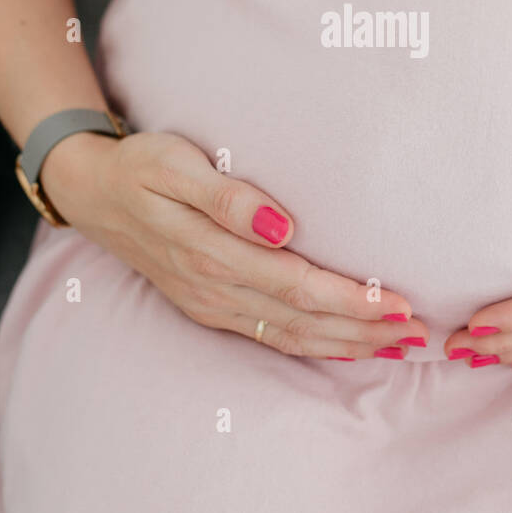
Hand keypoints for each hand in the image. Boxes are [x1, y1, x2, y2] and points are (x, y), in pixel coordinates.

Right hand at [40, 129, 422, 358]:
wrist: (92, 193)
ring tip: (397, 346)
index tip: (398, 302)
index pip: (298, 286)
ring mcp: (211, 303)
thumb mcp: (176, 165)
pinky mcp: (209, 307)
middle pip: (302, 319)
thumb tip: (283, 226)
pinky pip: (268, 336)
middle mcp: (214, 288)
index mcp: (212, 253)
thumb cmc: (141, 167)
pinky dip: (313, 345)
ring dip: (346, 344)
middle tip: (418, 333)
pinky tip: (345, 347)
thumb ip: (228, 197)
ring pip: (289, 336)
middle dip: (363, 330)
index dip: (351, 300)